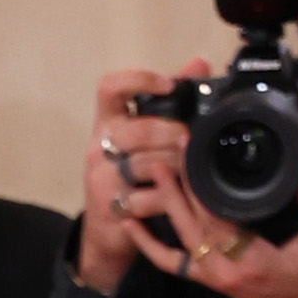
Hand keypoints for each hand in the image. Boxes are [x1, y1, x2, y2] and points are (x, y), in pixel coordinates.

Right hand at [77, 63, 210, 293]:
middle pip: (136, 129)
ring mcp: (102, 179)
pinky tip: (182, 195)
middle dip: (170, 132)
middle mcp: (99, 148)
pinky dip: (171, 196)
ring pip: (146, 164)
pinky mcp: (112, 207)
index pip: (110, 88)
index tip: (167, 85)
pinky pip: (149, 198)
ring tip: (191, 168)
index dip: (138, 80)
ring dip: (176, 165)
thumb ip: (169, 103)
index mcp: (107, 124)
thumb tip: (198, 63)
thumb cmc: (127, 179)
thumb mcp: (140, 141)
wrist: (106, 234)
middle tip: (189, 138)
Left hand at [141, 161, 297, 297]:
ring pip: (178, 244)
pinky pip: (175, 264)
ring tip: (147, 180)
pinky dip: (152, 247)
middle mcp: (224, 272)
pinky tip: (133, 227)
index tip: (190, 155)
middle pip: (189, 227)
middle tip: (165, 157)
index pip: (214, 218)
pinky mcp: (213, 282)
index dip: (198, 186)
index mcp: (250, 261)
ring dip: (162, 212)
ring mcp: (215, 279)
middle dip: (175, 191)